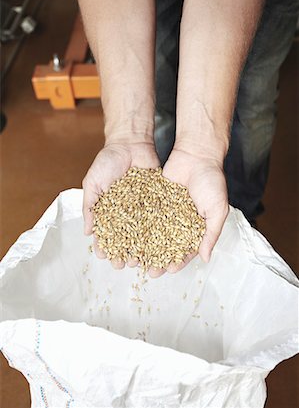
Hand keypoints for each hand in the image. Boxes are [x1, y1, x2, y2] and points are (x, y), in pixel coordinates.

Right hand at [82, 141, 159, 267]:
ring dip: (142, 249)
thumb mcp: (92, 183)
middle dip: (125, 252)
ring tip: (143, 260)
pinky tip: (161, 245)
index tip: (105, 257)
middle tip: (126, 264)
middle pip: (126, 239)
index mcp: (109, 211)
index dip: (105, 247)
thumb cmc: (107, 161)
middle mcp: (126, 213)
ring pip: (143, 234)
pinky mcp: (157, 202)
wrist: (130, 143)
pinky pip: (159, 219)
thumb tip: (87, 232)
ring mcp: (142, 209)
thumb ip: (89, 207)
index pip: (106, 234)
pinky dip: (160, 233)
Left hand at [148, 148, 227, 277]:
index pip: (186, 249)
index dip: (179, 261)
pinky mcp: (154, 198)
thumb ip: (211, 234)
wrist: (196, 153)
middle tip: (149, 271)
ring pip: (153, 232)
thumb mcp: (217, 209)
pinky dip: (137, 226)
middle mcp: (179, 220)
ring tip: (136, 259)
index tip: (169, 270)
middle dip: (159, 259)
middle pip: (167, 245)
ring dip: (146, 247)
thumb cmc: (212, 180)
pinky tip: (128, 237)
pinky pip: (145, 214)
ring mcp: (166, 210)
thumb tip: (205, 258)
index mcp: (196, 226)